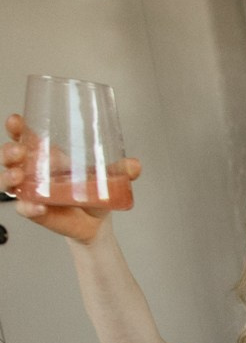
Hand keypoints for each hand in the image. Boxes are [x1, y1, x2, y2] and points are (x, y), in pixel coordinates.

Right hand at [1, 114, 136, 243]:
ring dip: (9, 176)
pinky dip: (27, 208)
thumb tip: (135, 165)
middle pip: (9, 155)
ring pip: (8, 180)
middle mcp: (33, 171)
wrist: (96, 221)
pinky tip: (36, 207)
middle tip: (19, 151)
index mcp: (46, 155)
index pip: (23, 136)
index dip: (15, 127)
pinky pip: (24, 208)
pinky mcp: (35, 210)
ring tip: (19, 176)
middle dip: (9, 151)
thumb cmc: (92, 191)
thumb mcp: (107, 177)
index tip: (16, 121)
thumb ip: (120, 170)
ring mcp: (31, 190)